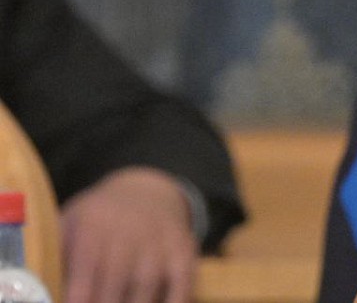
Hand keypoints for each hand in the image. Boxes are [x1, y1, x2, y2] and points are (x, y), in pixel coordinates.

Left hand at [59, 167, 195, 302]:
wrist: (146, 193)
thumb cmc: (99, 219)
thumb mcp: (73, 222)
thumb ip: (59, 252)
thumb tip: (45, 289)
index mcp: (94, 222)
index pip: (86, 263)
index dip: (80, 293)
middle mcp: (130, 229)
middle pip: (117, 278)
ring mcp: (160, 240)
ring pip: (147, 284)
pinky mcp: (183, 250)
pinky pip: (181, 282)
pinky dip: (174, 301)